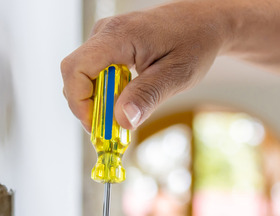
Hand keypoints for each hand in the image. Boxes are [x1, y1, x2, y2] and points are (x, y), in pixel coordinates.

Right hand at [60, 0, 279, 131]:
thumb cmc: (194, 43)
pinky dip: (105, 91)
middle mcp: (105, 33)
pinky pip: (95, 71)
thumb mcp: (176, 75)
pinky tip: (126, 100)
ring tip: (125, 114)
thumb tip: (122, 121)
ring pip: (83, 75)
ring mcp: (105, 37)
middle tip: (112, 129)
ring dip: (98, 100)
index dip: (80, 104)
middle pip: (74, 74)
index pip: (76, 70)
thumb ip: (147, 96)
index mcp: (118, 37)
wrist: (204, 23)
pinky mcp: (110, 44)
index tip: (98, 128)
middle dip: (88, 106)